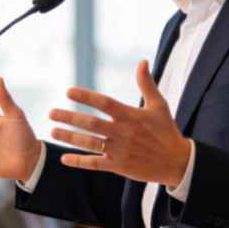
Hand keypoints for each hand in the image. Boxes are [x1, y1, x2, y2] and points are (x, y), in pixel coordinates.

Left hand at [48, 60, 190, 186]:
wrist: (177, 162)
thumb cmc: (166, 131)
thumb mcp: (159, 105)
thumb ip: (147, 84)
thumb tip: (142, 62)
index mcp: (131, 116)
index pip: (105, 103)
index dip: (86, 97)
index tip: (69, 92)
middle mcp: (123, 133)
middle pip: (92, 124)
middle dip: (70, 117)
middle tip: (52, 113)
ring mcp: (120, 150)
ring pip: (90, 143)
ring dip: (70, 137)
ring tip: (53, 131)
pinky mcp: (119, 166)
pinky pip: (96, 164)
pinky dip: (79, 162)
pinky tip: (64, 158)